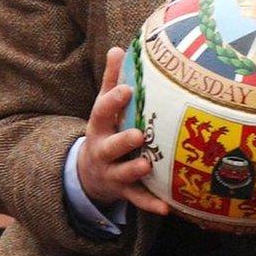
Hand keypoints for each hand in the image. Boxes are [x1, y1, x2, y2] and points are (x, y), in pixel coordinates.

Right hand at [77, 47, 168, 215]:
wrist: (88, 174)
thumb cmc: (106, 130)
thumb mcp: (104, 108)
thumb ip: (112, 81)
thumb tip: (117, 48)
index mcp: (100, 126)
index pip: (103, 111)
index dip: (114, 101)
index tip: (128, 89)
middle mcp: (102, 150)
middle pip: (110, 146)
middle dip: (122, 140)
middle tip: (138, 133)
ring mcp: (111, 172)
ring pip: (122, 173)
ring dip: (134, 170)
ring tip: (147, 165)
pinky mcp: (123, 192)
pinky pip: (137, 199)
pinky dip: (150, 204)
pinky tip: (167, 207)